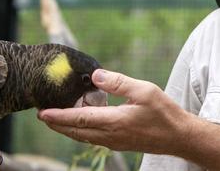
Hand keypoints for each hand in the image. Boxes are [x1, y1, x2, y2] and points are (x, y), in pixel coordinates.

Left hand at [37, 69, 191, 153]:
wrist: (178, 136)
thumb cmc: (164, 113)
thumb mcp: (144, 90)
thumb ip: (118, 82)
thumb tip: (95, 75)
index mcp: (114, 122)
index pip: (79, 119)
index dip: (58, 116)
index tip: (42, 112)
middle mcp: (110, 136)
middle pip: (75, 131)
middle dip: (56, 124)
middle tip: (40, 114)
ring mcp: (113, 142)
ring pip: (82, 137)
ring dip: (67, 128)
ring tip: (54, 119)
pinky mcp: (118, 143)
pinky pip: (92, 138)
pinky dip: (79, 131)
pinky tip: (79, 124)